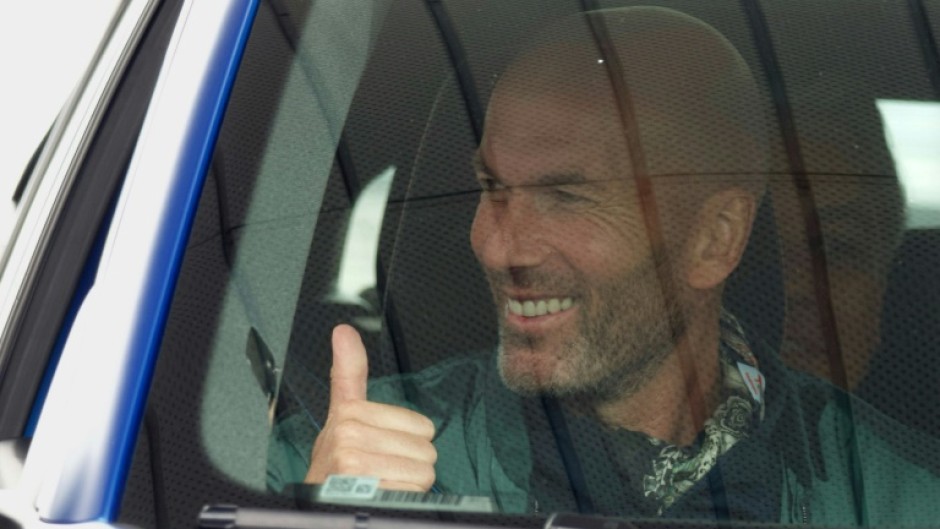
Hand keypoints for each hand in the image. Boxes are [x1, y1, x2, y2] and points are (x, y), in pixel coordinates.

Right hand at [305, 324, 437, 491]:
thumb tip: (343, 331)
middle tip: (381, 468)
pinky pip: (414, 491)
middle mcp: (349, 436)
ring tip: (382, 482)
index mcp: (349, 414)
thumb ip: (348, 373)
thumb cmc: (334, 464)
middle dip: (409, 463)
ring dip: (408, 483)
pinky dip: (403, 498)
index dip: (408, 439)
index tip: (383, 446)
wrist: (317, 504)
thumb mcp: (340, 415)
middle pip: (425, 448)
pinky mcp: (366, 490)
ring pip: (423, 471)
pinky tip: (382, 496)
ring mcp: (356, 464)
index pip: (421, 425)